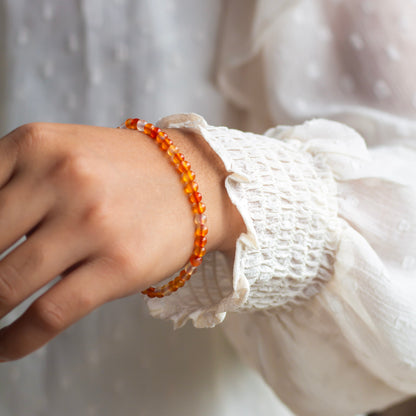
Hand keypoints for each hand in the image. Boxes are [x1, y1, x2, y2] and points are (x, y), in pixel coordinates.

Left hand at [0, 122, 242, 360]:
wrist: (195, 182)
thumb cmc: (125, 171)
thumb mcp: (64, 153)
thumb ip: (12, 183)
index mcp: (36, 145)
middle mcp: (62, 178)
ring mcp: (92, 223)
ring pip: (5, 287)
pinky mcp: (119, 265)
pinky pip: (48, 314)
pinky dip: (14, 341)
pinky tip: (4, 348)